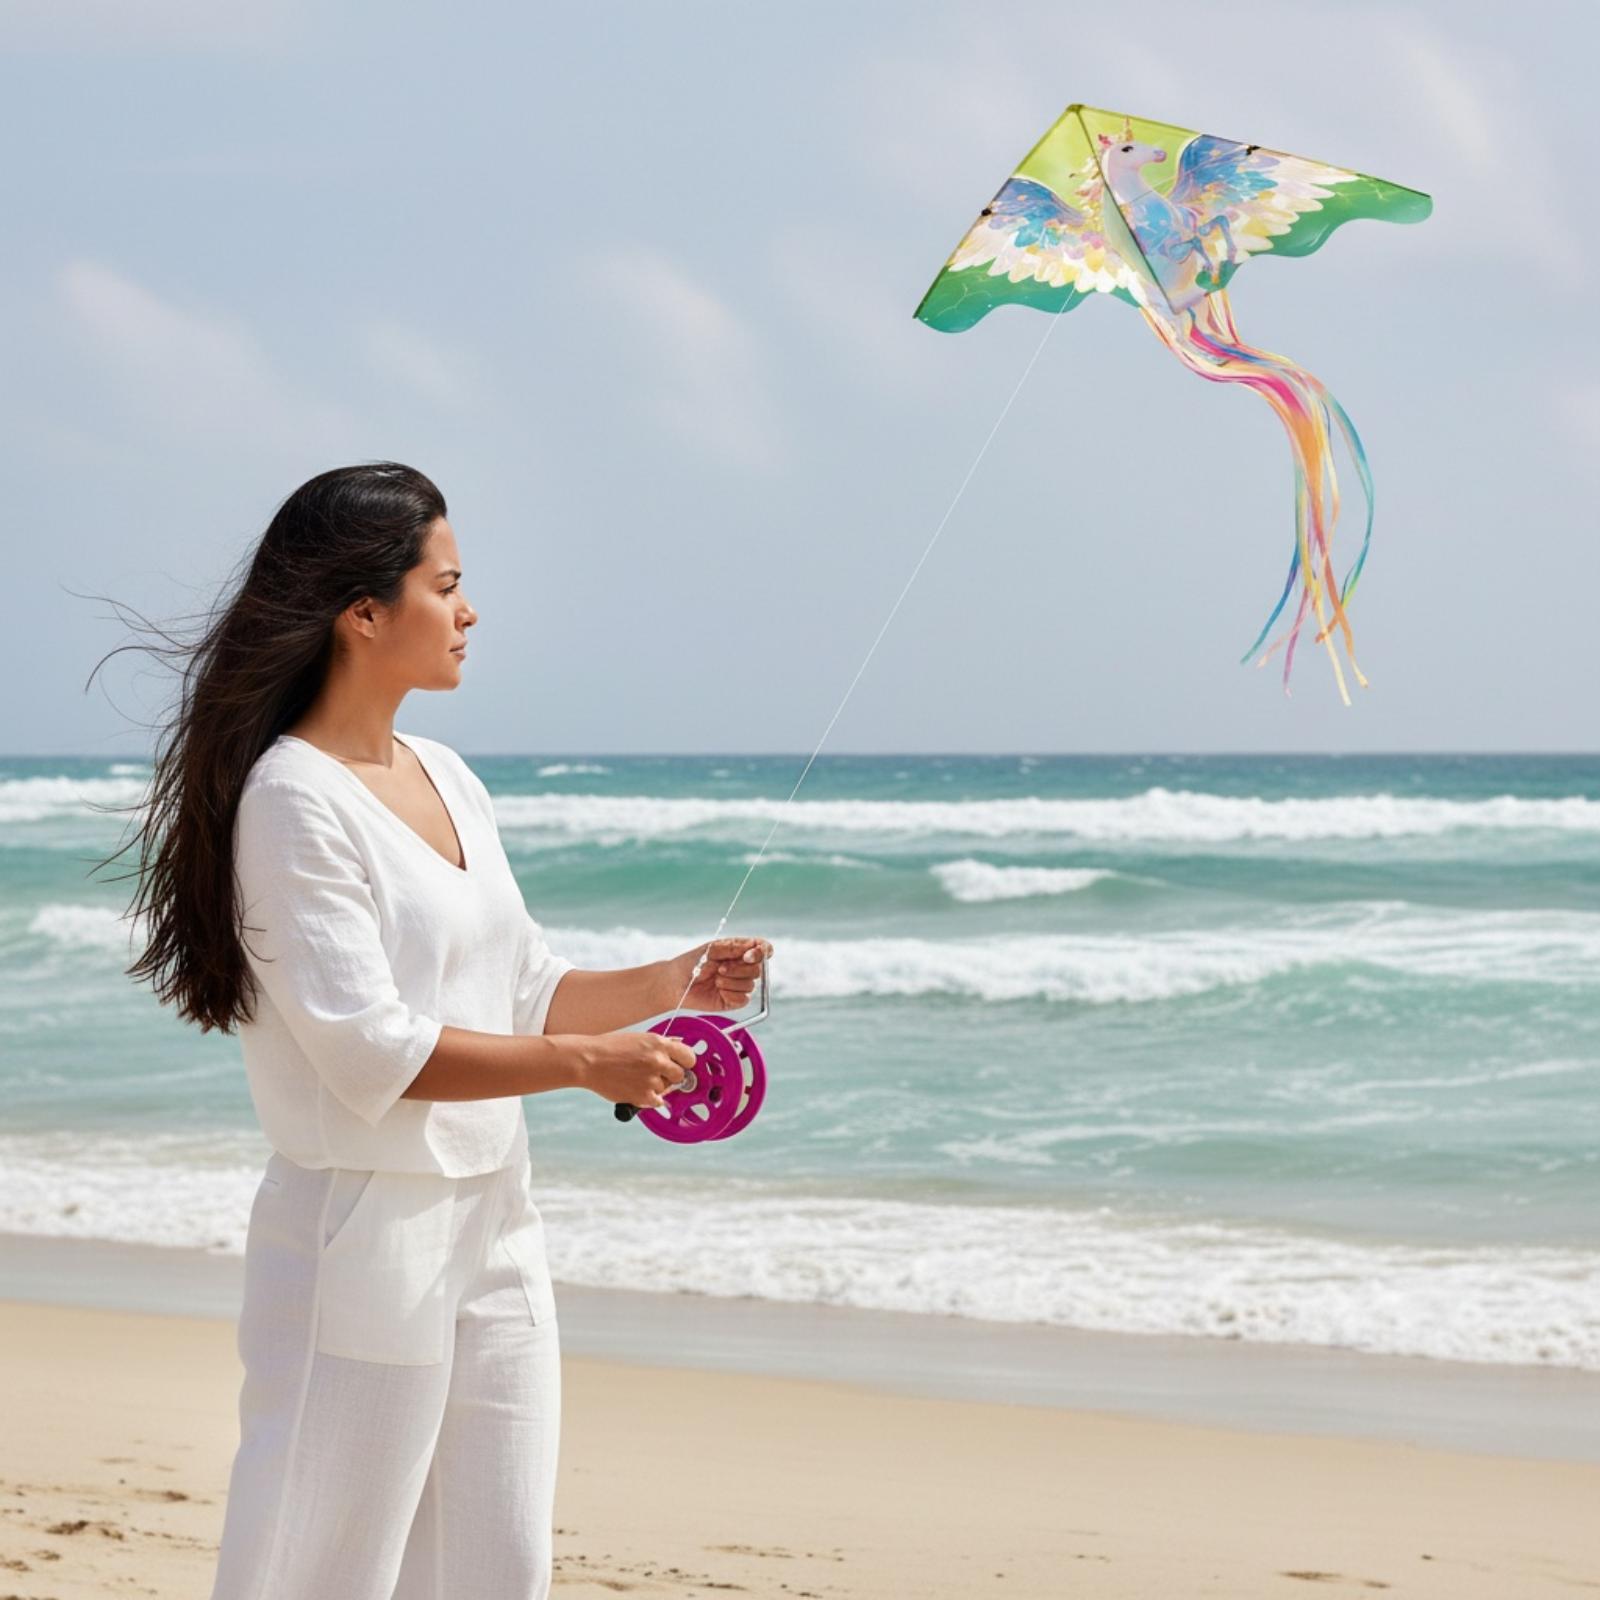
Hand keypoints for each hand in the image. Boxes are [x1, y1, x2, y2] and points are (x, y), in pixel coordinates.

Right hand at [575, 1031, 697, 1109]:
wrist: (589, 1061)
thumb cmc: (610, 1048)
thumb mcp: (639, 1038)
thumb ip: (660, 1043)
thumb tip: (679, 1044)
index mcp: (659, 1044)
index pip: (689, 1056)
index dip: (685, 1062)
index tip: (681, 1065)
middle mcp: (658, 1061)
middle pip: (680, 1075)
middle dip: (671, 1076)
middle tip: (657, 1074)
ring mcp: (651, 1080)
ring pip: (667, 1089)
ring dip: (657, 1087)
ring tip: (637, 1079)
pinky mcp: (643, 1096)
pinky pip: (658, 1101)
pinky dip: (650, 1098)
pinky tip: (638, 1089)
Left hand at [670, 936, 773, 1013]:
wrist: (676, 984)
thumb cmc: (692, 962)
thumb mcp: (711, 950)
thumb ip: (732, 947)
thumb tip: (752, 946)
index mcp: (740, 951)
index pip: (764, 949)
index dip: (762, 952)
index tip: (747, 956)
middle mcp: (743, 967)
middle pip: (759, 969)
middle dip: (739, 969)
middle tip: (720, 969)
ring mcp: (740, 985)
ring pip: (751, 985)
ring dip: (732, 982)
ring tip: (715, 980)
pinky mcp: (734, 1000)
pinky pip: (744, 999)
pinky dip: (731, 995)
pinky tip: (719, 992)